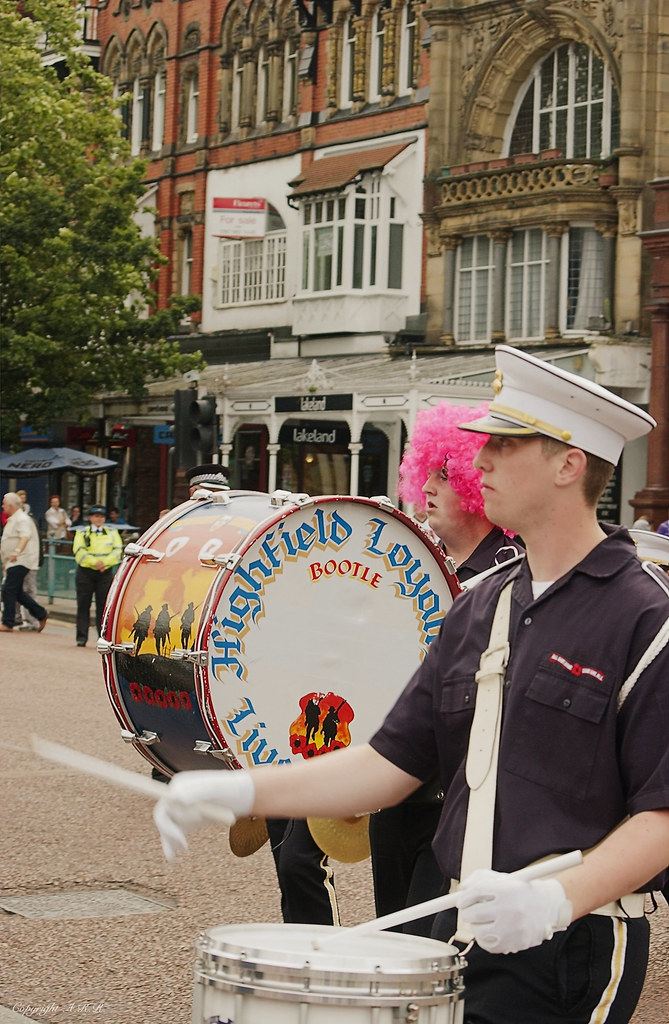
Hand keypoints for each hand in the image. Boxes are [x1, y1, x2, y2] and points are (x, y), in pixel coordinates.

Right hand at [153, 769, 254, 860]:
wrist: (241, 796)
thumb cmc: (229, 788)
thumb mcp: (215, 788)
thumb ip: (196, 791)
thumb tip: (176, 798)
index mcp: (179, 785)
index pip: (164, 805)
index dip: (166, 822)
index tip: (179, 836)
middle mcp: (177, 796)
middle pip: (163, 818)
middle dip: (170, 833)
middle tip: (184, 847)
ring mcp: (182, 809)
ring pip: (167, 828)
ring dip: (170, 841)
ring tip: (175, 855)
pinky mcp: (189, 820)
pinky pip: (175, 833)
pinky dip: (172, 845)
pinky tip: (173, 857)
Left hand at [457, 870, 571, 953]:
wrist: (547, 907)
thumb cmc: (520, 891)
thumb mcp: (502, 879)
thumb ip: (479, 879)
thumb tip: (462, 889)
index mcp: (505, 890)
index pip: (474, 893)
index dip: (463, 898)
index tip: (461, 901)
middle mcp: (509, 909)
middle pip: (473, 914)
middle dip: (466, 913)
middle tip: (468, 912)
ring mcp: (513, 928)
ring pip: (478, 932)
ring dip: (476, 927)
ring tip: (482, 922)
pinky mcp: (516, 943)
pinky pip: (489, 945)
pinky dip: (486, 939)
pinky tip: (491, 931)